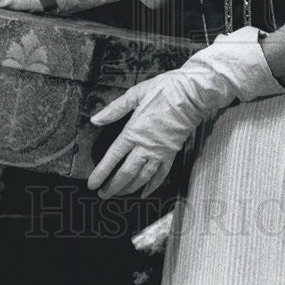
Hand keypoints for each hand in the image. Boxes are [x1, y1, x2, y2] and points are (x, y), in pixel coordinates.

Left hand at [87, 26, 284, 198]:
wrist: (193, 93)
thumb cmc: (165, 90)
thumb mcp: (136, 94)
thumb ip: (114, 109)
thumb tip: (95, 119)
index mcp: (134, 131)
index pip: (113, 157)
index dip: (101, 173)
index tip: (92, 185)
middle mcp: (146, 146)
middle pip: (126, 173)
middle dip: (113, 187)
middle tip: (103, 195)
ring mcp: (160, 152)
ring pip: (143, 177)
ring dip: (130, 188)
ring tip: (120, 194)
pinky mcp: (172, 152)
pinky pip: (161, 174)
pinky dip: (152, 186)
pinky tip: (145, 193)